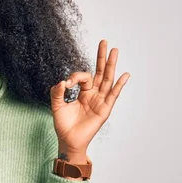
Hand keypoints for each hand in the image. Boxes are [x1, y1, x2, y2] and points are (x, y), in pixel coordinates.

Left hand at [50, 39, 129, 153]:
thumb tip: (63, 81)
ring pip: (107, 79)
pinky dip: (119, 85)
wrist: (68, 141)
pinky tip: (124, 75)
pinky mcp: (104, 110)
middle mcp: (94, 95)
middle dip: (102, 57)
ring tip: (114, 50)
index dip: (75, 76)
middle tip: (104, 42)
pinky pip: (113, 95)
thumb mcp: (56, 105)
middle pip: (100, 72)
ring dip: (111, 65)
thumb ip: (57, 92)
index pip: (83, 77)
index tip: (67, 83)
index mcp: (83, 93)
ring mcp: (100, 101)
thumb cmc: (63, 125)